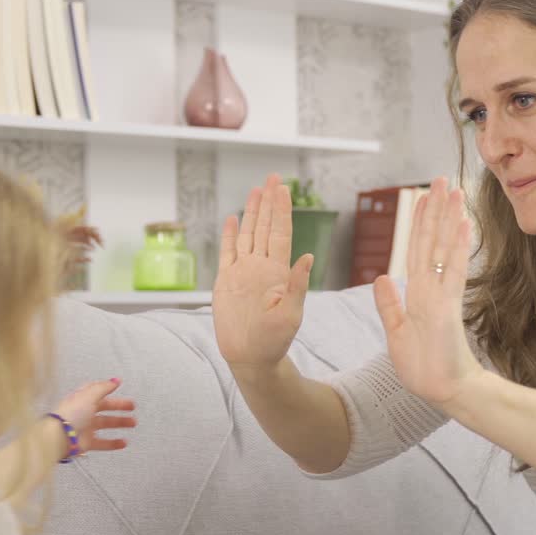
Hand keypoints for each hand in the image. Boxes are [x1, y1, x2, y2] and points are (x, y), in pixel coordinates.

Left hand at [52, 379, 135, 454]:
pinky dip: (114, 443)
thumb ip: (104, 387)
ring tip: (133, 423)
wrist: (60, 437)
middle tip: (132, 406)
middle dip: (119, 406)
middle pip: (104, 407)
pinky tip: (123, 442)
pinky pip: (103, 442)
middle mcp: (84, 412)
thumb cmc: (71, 414)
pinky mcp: (87, 442)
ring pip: (106, 424)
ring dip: (120, 423)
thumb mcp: (89, 395)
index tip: (118, 386)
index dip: (107, 387)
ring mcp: (86, 427)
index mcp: (82, 398)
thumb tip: (115, 380)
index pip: (97, 391)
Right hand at [213, 174, 313, 371]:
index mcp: (278, 271)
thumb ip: (297, 285)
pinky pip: (228, 252)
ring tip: (256, 189)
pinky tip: (232, 218)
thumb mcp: (291, 314)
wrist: (251, 357)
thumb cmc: (275, 340)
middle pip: (265, 226)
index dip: (282, 210)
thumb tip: (308, 257)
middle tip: (273, 177)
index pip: (280, 233)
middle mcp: (261, 266)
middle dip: (269, 202)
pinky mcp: (226, 281)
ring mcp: (243, 272)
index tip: (283, 188)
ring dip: (252, 211)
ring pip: (248, 234)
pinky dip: (230, 234)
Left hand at [373, 178, 484, 405]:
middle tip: (442, 180)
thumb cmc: (423, 365)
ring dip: (449, 219)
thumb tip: (381, 277)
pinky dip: (457, 247)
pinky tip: (463, 224)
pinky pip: (452, 272)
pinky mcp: (448, 307)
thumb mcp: (395, 330)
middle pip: (432, 241)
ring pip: (444, 249)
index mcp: (418, 293)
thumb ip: (389, 304)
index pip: (417, 249)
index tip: (422, 198)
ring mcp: (442, 295)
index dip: (419, 223)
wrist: (442, 390)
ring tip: (455, 191)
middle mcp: (431, 288)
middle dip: (436, 210)